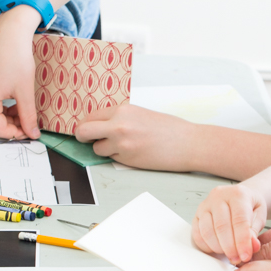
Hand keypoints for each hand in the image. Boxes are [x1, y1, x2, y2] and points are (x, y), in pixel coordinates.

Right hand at [0, 6, 40, 138]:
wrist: (9, 33)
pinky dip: (0, 107)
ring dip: (6, 117)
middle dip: (11, 126)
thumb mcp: (25, 91)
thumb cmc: (16, 57)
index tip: (30, 131)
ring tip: (23, 112)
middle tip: (28, 124)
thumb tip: (32, 133)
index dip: (15, 134)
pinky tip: (14, 102)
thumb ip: (28, 116)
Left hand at [75, 104, 192, 168]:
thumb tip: (101, 126)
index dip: (87, 124)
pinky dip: (118, 157)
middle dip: (82, 136)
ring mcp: (121, 144)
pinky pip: (112, 158)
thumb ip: (121, 118)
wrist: (188, 144)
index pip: (91, 116)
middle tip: (87, 139)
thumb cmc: (170, 129)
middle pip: (83, 131)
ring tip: (123, 147)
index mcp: (122, 110)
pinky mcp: (127, 160)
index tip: (88, 129)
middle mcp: (118, 126)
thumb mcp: (142, 114)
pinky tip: (134, 153)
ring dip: (104, 149)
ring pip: (97, 149)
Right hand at [193, 184, 265, 264]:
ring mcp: (205, 205)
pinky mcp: (197, 215)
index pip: (239, 220)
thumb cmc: (251, 206)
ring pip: (207, 231)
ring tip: (229, 255)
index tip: (245, 256)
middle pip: (221, 227)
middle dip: (230, 248)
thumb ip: (255, 231)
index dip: (242, 241)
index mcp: (238, 194)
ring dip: (218, 248)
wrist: (240, 197)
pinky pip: (197, 234)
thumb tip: (252, 246)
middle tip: (237, 259)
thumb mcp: (260, 216)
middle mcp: (219, 196)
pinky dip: (206, 246)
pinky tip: (217, 250)